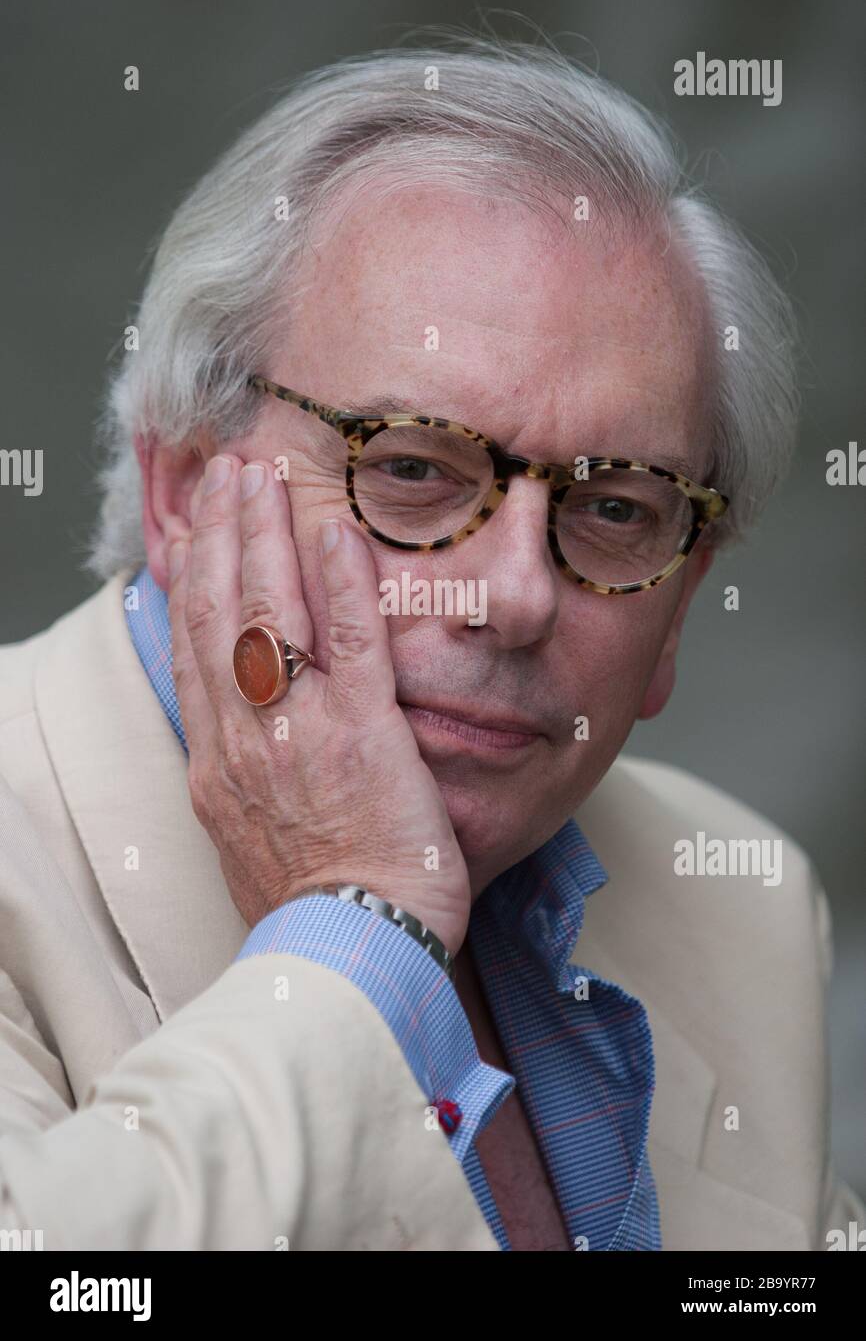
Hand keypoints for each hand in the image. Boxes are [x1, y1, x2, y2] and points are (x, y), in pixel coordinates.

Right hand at [165, 454, 470, 957]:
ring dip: (264, 534)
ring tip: (265, 475)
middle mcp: (244, 737)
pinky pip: (347, 640)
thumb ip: (249, 778)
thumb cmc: (315, 907)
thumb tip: (252, 743)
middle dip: (220, 534)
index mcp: (218, 762)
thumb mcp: (254, 839)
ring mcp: (298, 729)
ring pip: (268, 611)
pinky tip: (336, 531)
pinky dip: (339, 581)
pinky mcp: (362, 732)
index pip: (195, 648)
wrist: (353, 952)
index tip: (198, 531)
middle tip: (227, 473)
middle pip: (218, 612)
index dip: (194, 579)